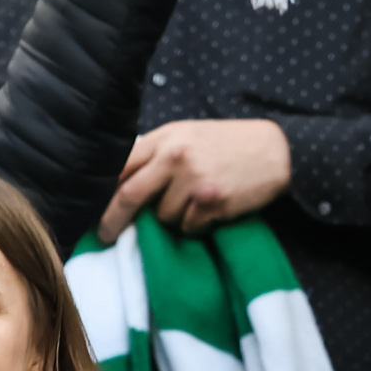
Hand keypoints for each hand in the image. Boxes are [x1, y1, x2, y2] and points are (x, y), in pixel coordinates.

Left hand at [98, 120, 292, 241]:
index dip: (102, 192)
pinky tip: (212, 208)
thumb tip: (121, 182)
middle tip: (107, 235)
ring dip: (173, 218)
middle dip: (114, 220)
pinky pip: (189, 227)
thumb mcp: (188, 135)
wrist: (277, 150)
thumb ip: (157, 153)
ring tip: (195, 201)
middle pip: (129, 195)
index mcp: (165, 138)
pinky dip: (196, 225)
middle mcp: (175, 157)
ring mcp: (193, 180)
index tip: (94, 209)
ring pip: (163, 217)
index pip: (120, 167)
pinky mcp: (212, 202)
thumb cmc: (228, 144)